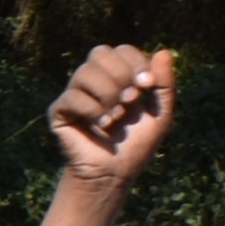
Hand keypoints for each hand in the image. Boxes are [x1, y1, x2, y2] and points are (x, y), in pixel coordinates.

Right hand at [48, 45, 176, 191]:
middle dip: (120, 74)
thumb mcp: (160, 114)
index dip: (135, 62)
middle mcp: (93, 81)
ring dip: (107, 93)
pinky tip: (103, 126)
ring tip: (117, 116)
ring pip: (84, 72)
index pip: (122, 50)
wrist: (115, 174)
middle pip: (99, 52)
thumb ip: (164, 84)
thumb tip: (165, 51)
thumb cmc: (136, 145)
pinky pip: (72, 97)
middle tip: (131, 100)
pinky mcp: (59, 111)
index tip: (147, 85)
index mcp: (116, 77)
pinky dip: (93, 110)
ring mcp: (74, 94)